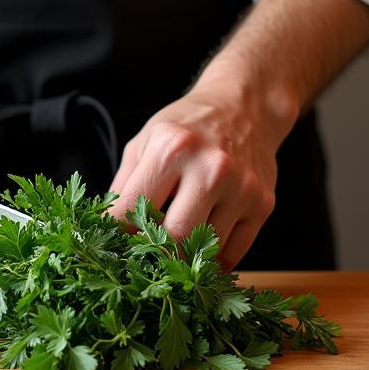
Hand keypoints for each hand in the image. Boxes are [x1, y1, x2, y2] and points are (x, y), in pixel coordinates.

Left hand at [107, 80, 287, 271]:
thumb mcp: (145, 142)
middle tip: (144, 253)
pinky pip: (232, 255)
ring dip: (184, 257)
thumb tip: (106, 230)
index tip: (113, 243)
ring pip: (205, 250)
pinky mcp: (262, 206)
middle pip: (174, 237)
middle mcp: (210, 168)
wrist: (245, 108)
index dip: (117, 234)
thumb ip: (124, 186)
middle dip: (154, 251)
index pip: (132, 209)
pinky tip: (199, 249)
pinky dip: (210, 261)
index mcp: (172, 149)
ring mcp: (241, 189)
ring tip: (172, 248)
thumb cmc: (187, 127)